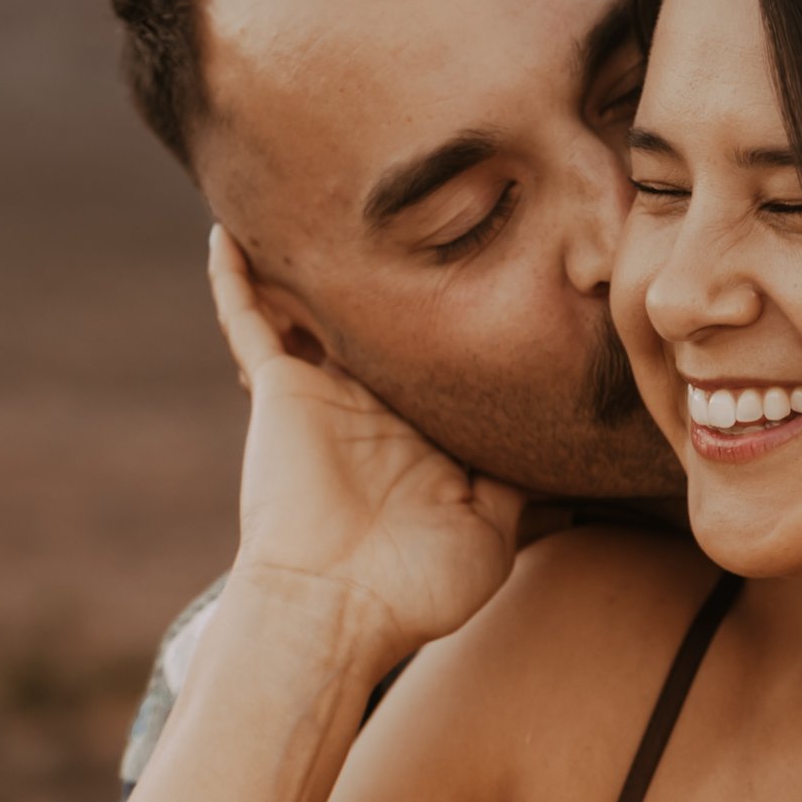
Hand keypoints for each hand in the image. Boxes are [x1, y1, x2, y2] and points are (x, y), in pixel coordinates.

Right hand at [209, 227, 524, 657]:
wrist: (339, 608)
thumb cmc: (416, 586)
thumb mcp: (493, 532)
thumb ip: (525, 485)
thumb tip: (573, 462)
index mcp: (419, 430)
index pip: (437, 359)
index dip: (457, 319)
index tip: (491, 260)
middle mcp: (368, 403)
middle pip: (376, 321)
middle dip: (386, 271)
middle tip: (410, 201)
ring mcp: (319, 391)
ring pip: (310, 307)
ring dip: (308, 260)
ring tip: (316, 193)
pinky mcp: (276, 388)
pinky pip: (247, 320)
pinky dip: (235, 277)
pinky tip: (227, 230)